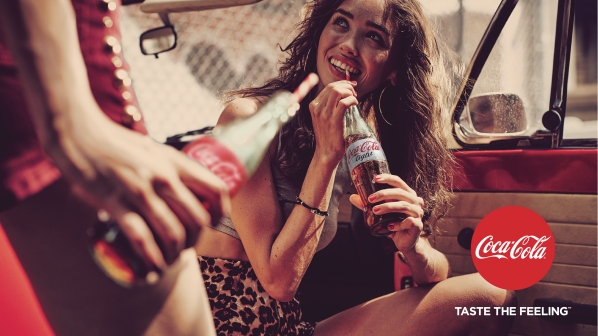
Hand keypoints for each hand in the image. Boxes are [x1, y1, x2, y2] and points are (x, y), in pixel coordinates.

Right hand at [45, 108, 229, 268]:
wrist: (78, 133)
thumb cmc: (115, 142)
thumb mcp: (152, 149)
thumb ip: (170, 167)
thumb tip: (185, 188)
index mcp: (175, 162)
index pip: (215, 189)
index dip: (220, 212)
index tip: (214, 223)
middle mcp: (163, 177)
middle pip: (197, 219)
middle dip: (195, 241)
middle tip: (186, 247)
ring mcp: (140, 190)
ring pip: (173, 233)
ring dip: (175, 254)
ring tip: (170, 260)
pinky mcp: (116, 203)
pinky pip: (142, 238)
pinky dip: (152, 258)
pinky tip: (153, 267)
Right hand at [309, 80, 356, 161]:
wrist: (326, 152)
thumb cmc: (327, 135)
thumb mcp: (322, 118)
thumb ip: (328, 106)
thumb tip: (342, 94)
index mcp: (313, 106)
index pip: (328, 87)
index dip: (341, 83)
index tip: (350, 86)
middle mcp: (317, 108)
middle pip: (333, 87)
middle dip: (346, 86)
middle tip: (354, 92)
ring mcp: (325, 114)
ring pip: (338, 92)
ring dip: (349, 92)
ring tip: (354, 97)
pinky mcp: (334, 120)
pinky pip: (345, 102)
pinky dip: (352, 100)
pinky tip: (355, 104)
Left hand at [349, 173, 423, 251]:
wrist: (405, 242)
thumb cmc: (393, 224)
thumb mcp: (381, 213)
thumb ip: (369, 205)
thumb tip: (352, 197)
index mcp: (408, 194)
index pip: (399, 182)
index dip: (388, 178)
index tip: (375, 178)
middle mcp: (415, 201)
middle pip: (400, 193)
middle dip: (384, 194)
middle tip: (370, 199)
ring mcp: (418, 213)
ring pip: (404, 206)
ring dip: (388, 207)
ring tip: (375, 211)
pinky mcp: (418, 225)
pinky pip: (408, 221)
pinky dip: (397, 224)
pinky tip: (389, 227)